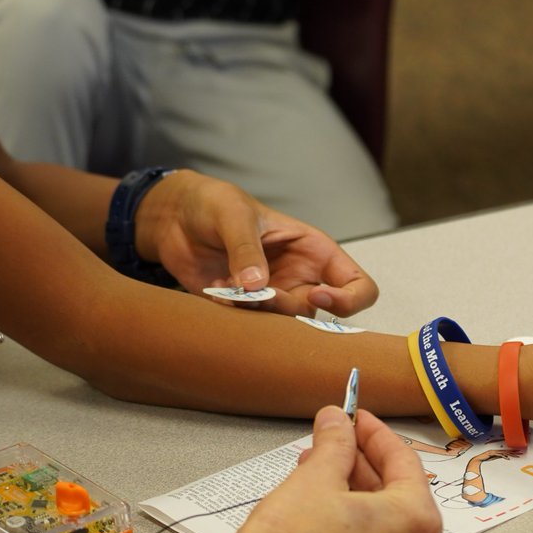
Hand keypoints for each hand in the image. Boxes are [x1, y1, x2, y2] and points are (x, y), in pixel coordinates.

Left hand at [135, 171, 378, 317]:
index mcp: (314, 252)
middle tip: (256, 294)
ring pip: (285, 327)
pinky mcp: (244, 311)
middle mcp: (300, 279)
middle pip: (318, 314)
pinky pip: (251, 328)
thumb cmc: (214, 204)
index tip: (316, 295)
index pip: (358, 286)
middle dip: (287, 309)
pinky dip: (234, 316)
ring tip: (229, 288)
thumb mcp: (234, 215)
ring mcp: (273, 297)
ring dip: (259, 314)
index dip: (348, 299)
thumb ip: (247, 249)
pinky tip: (215, 288)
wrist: (174, 218)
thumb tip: (257, 286)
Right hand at [221, 406, 441, 532]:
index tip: (355, 418)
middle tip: (334, 440)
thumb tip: (337, 421)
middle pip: (396, 493)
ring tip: (317, 469)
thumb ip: (335, 442)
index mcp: (415, 522)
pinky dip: (352, 522)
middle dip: (360, 462)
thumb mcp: (315, 477)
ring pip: (382, 521)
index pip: (403, 461)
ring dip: (353, 490)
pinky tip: (321, 504)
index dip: (374, 433)